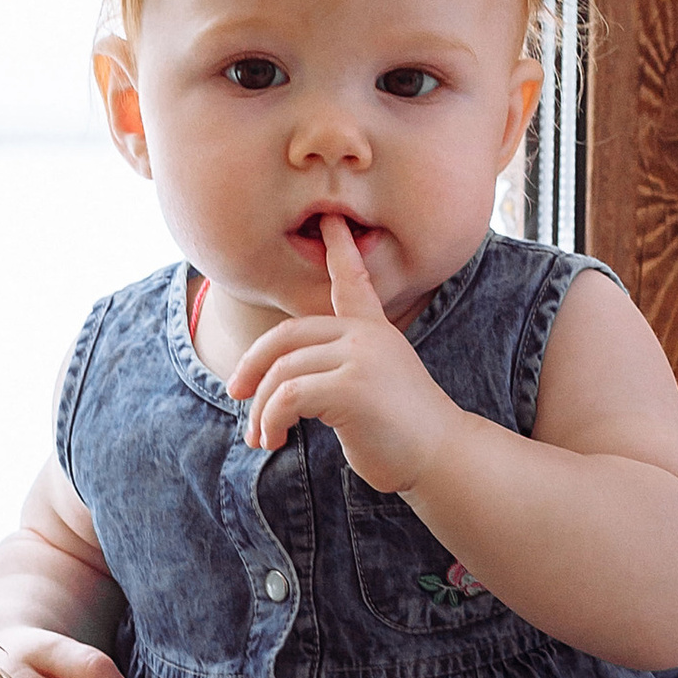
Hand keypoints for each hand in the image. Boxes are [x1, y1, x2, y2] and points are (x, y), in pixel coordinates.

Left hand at [226, 215, 455, 494]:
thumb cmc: (402, 433)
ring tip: (260, 437)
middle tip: (236, 391)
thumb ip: (339, 368)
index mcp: (375, 331)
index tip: (331, 220)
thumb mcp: (373, 386)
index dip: (340, 250)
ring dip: (261, 408)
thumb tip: (283, 381)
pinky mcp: (350, 387)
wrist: (442, 457)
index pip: (353, 282)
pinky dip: (271, 420)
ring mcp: (360, 357)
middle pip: (287, 335)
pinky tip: (274, 439)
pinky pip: (288, 397)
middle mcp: (367, 335)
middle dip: (253, 364)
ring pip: (282, 372)